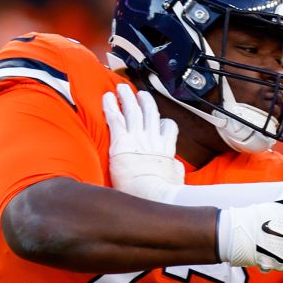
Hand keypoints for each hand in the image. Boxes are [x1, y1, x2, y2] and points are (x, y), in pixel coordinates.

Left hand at [102, 83, 183, 202]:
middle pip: (150, 112)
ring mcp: (137, 138)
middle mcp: (152, 139)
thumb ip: (174, 169)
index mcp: (166, 148)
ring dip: (127, 97)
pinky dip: (110, 105)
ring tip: (122, 89)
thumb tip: (175, 168)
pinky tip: (106, 97)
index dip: (163, 122)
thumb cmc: (163, 192)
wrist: (151, 193)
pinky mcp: (121, 141)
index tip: (159, 120)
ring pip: (133, 110)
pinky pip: (115, 118)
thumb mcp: (176, 178)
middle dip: (145, 100)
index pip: (168, 127)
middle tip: (140, 94)